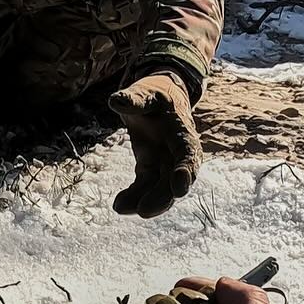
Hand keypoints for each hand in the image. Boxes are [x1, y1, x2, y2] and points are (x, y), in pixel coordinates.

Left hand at [108, 74, 201, 217]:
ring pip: (160, 188)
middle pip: (175, 179)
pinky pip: (145, 186)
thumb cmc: (154, 93)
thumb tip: (116, 101)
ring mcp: (165, 162)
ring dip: (146, 202)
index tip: (179, 189)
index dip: (185, 171)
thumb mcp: (145, 92)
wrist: (157, 98)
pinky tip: (118, 205)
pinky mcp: (151, 167)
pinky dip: (134, 196)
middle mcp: (177, 151)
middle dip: (162, 197)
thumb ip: (134, 99)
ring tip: (121, 208)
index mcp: (181, 131)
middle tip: (144, 211)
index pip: (187, 153)